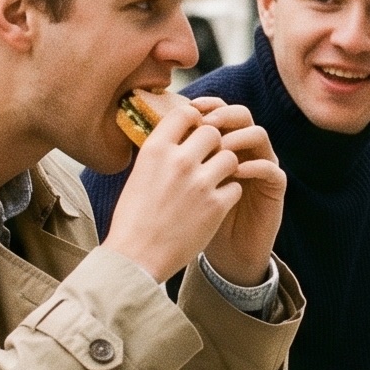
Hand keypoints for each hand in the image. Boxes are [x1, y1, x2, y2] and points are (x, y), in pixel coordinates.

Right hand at [98, 111, 243, 283]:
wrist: (136, 257)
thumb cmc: (133, 217)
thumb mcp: (139, 173)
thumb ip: (161, 152)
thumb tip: (179, 133)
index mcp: (155, 150)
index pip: (185, 113)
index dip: (195, 119)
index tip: (196, 130)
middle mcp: (178, 161)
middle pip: (212, 132)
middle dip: (214, 144)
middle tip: (208, 159)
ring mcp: (199, 183)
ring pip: (230, 156)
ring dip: (226, 167)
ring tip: (215, 180)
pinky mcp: (216, 206)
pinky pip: (236, 186)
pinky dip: (229, 193)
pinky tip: (217, 202)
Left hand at [190, 102, 285, 287]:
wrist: (221, 254)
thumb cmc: (194, 219)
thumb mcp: (180, 184)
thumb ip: (174, 157)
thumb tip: (149, 131)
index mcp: (221, 143)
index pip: (218, 111)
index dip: (207, 105)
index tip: (190, 108)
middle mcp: (243, 150)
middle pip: (241, 115)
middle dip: (222, 115)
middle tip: (205, 124)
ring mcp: (260, 166)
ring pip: (258, 135)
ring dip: (238, 137)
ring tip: (219, 149)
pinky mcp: (273, 188)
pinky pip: (271, 168)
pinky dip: (254, 166)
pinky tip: (234, 173)